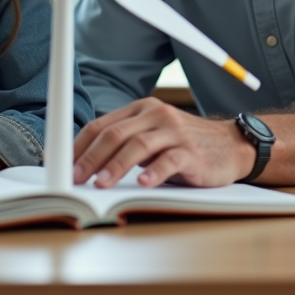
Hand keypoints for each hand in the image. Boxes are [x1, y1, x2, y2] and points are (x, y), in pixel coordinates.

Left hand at [72, 98, 255, 188]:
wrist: (231, 145)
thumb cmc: (184, 144)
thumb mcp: (153, 136)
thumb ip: (126, 142)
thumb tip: (85, 163)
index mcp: (141, 110)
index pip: (102, 125)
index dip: (80, 146)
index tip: (62, 164)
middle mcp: (156, 115)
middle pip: (116, 134)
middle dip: (92, 157)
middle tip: (76, 177)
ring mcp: (175, 132)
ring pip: (139, 146)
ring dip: (116, 166)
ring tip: (101, 183)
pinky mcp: (192, 152)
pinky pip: (169, 160)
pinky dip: (154, 173)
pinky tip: (142, 184)